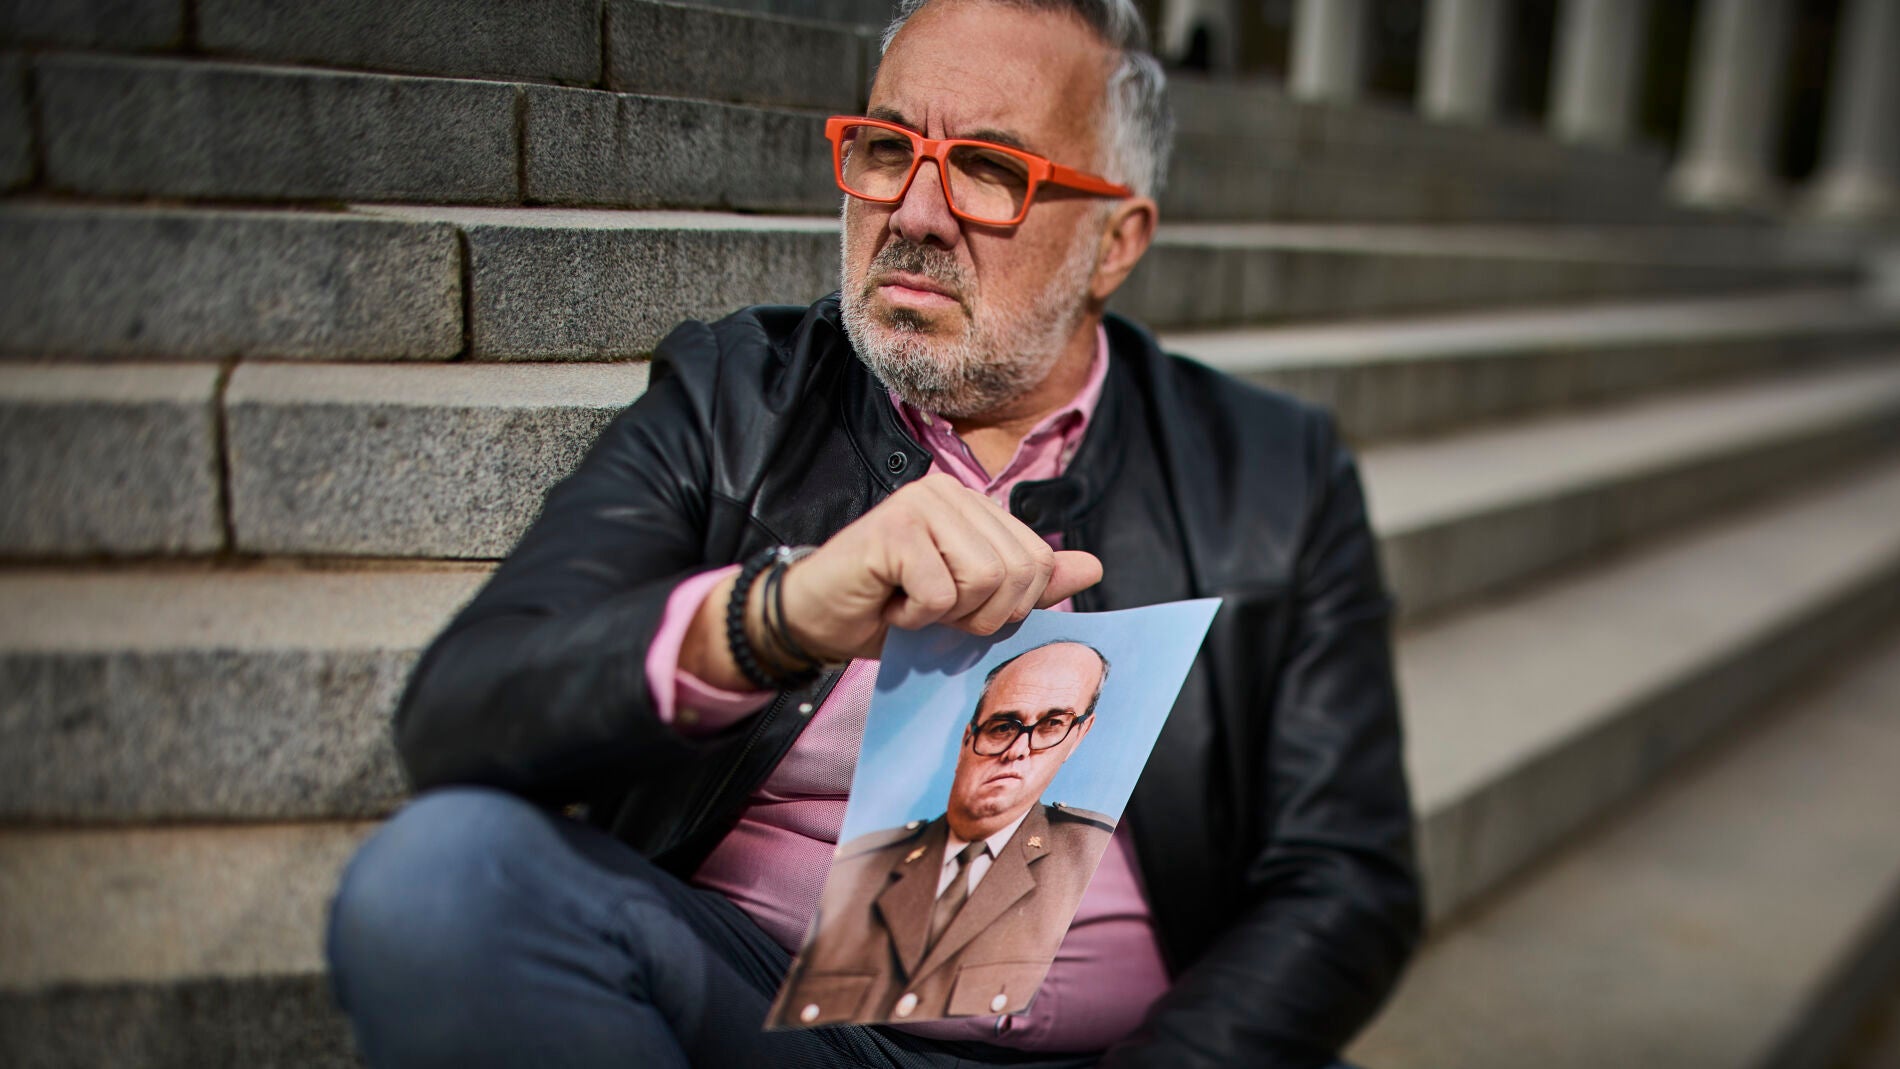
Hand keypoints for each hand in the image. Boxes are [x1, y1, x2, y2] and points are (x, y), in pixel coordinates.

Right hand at [780, 472, 1102, 661]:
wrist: (817, 618)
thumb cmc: (890, 608)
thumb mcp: (971, 603)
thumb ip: (1029, 584)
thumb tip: (1094, 567)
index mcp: (973, 504)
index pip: (1038, 561)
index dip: (1008, 606)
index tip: (960, 608)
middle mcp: (949, 492)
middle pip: (1016, 571)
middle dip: (980, 613)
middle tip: (934, 610)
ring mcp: (919, 504)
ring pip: (983, 579)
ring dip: (946, 613)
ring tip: (912, 603)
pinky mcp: (894, 529)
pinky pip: (939, 592)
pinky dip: (915, 616)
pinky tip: (889, 603)